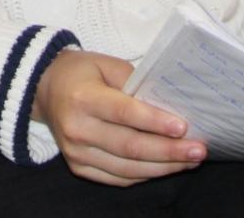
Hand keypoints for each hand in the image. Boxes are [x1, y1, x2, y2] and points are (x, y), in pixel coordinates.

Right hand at [33, 49, 205, 185]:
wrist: (45, 90)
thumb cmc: (81, 73)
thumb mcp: (107, 64)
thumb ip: (136, 83)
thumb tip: (169, 106)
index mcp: (82, 97)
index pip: (123, 113)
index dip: (154, 122)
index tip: (183, 127)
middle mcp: (77, 128)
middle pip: (129, 146)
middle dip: (168, 151)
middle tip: (198, 149)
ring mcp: (76, 153)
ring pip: (127, 168)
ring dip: (163, 167)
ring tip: (190, 160)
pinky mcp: (79, 167)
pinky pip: (119, 178)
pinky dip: (146, 174)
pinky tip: (167, 167)